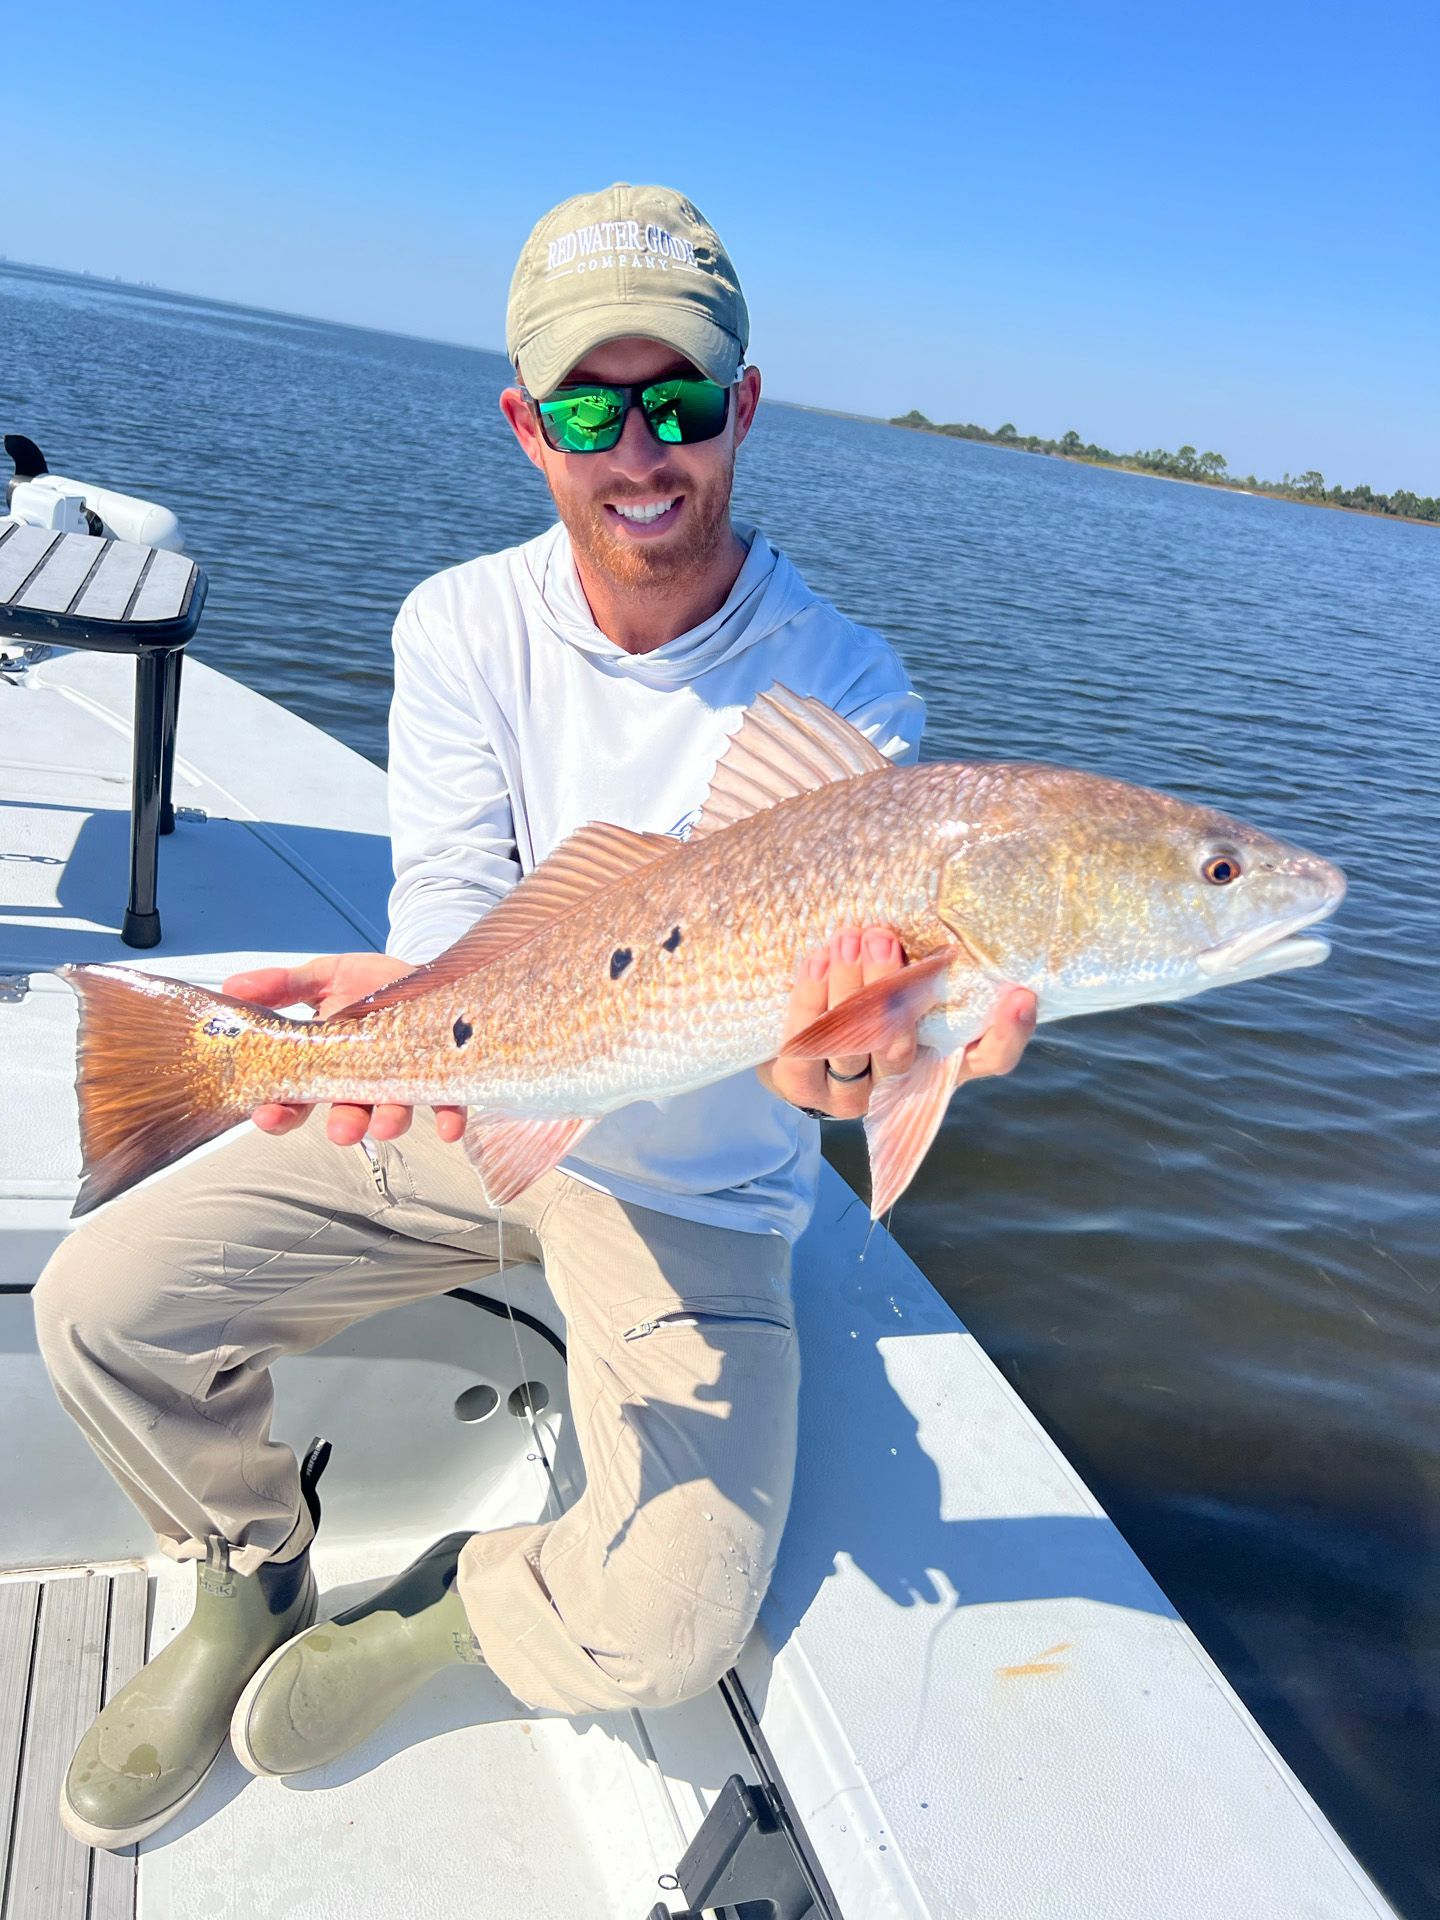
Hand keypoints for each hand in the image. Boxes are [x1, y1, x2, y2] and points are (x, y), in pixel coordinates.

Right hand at [222, 953, 466, 1146]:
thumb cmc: (372, 983)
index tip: (267, 1114)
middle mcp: (364, 1083)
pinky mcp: (443, 1077)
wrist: (429, 976)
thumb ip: (281, 985)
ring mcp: (403, 1083)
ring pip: (391, 1114)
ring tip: (384, 1124)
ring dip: (388, 1123)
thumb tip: (231, 987)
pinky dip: (449, 1118)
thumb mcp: (325, 976)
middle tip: (340, 1130)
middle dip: (342, 1126)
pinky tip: (448, 1128)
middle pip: (345, 1115)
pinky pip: (448, 1105)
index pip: (296, 1098)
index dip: (281, 1112)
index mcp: (328, 1065)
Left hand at [757, 927, 1037, 1119]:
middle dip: (892, 988)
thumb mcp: (907, 976)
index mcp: (941, 1057)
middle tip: (884, 937)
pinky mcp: (807, 1090)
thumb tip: (956, 894)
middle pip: (903, 1048)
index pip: (990, 1058)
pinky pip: (805, 1052)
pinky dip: (810, 1002)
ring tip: (847, 939)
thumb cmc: (868, 993)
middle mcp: (902, 1080)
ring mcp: (853, 1093)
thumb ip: (931, 958)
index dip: (1008, 1033)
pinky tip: (816, 962)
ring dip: (849, 988)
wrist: (800, 1032)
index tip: (1021, 995)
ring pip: (852, 1048)